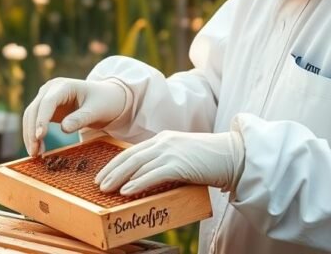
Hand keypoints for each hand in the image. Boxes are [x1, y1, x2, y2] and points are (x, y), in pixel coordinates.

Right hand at [22, 78, 128, 155]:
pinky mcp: (47, 108)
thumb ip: (81, 119)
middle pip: (35, 109)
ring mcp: (47, 97)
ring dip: (30, 134)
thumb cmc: (105, 102)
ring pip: (31, 115)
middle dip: (32, 130)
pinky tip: (38, 148)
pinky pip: (35, 121)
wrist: (108, 98)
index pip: (47, 102)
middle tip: (34, 152)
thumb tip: (63, 129)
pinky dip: (34, 134)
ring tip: (35, 153)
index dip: (42, 119)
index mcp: (64, 85)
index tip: (40, 136)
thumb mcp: (97, 111)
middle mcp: (51, 89)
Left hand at [94, 130, 244, 195]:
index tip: (102, 175)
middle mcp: (163, 142)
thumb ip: (166, 161)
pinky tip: (126, 191)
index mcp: (162, 139)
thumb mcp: (182, 155)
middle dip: (111, 171)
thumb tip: (149, 178)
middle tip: (97, 184)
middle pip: (129, 157)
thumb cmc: (210, 159)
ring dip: (118, 178)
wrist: (233, 155)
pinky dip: (137, 183)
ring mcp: (171, 152)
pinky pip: (153, 175)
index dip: (114, 164)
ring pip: (137, 165)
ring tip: (106, 190)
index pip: (131, 152)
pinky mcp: (179, 164)